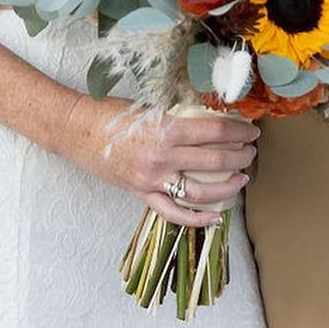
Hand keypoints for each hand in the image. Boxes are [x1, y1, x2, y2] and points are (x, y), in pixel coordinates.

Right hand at [56, 97, 260, 228]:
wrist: (77, 130)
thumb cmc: (111, 113)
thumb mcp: (149, 108)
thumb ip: (177, 118)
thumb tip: (209, 121)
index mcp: (166, 129)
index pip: (214, 131)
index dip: (238, 131)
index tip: (251, 131)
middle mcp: (163, 157)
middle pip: (214, 160)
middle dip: (240, 156)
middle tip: (251, 152)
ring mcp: (152, 180)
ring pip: (200, 191)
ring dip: (227, 186)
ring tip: (241, 179)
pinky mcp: (142, 194)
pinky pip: (173, 213)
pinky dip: (197, 219)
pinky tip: (216, 217)